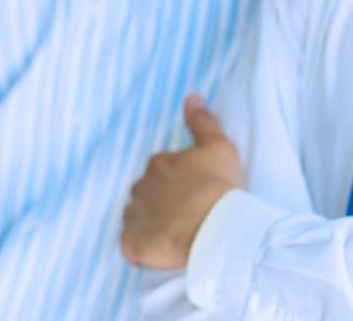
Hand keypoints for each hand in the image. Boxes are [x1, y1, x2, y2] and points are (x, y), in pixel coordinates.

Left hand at [121, 95, 245, 269]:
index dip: (180, 184)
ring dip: (153, 225)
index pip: (163, 171)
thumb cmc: (221, 189)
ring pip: (138, 218)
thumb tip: (192, 96)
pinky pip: (131, 247)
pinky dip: (141, 250)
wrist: (218, 230)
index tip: (197, 195)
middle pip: (148, 194)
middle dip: (163, 204)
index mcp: (159, 164)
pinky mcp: (132, 244)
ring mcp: (135, 216)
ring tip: (178, 238)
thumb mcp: (220, 148)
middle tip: (189, 217)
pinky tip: (161, 255)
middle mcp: (141, 187)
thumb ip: (203, 121)